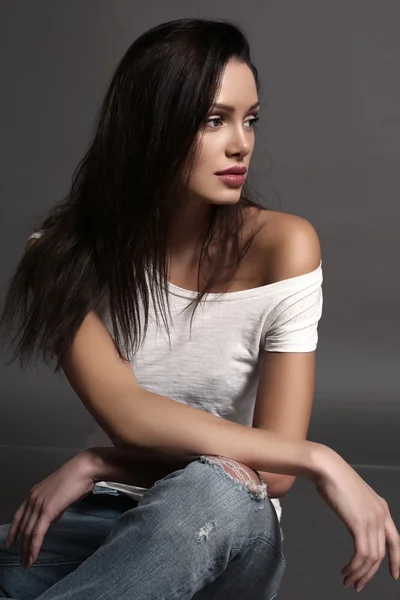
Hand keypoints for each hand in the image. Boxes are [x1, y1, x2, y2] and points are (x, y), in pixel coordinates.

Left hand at [6, 452, 94, 569]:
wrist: (83, 469)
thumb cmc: (76, 479)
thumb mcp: (60, 494)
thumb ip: (53, 506)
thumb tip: (52, 518)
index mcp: (34, 493)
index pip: (19, 516)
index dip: (14, 531)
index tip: (11, 542)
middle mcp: (33, 499)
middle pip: (23, 527)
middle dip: (21, 546)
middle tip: (22, 560)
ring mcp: (39, 505)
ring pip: (28, 533)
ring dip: (26, 550)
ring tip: (27, 563)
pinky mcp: (47, 511)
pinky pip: (37, 533)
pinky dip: (34, 547)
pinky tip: (33, 556)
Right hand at [314, 447, 399, 591]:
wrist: (328, 468)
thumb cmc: (335, 479)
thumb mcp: (355, 497)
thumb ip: (360, 510)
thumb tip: (355, 522)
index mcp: (382, 508)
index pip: (395, 540)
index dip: (396, 560)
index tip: (394, 574)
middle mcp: (381, 515)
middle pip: (380, 554)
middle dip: (369, 574)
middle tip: (357, 584)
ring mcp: (371, 520)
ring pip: (371, 558)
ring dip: (359, 573)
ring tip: (348, 580)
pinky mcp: (359, 524)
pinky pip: (361, 554)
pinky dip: (354, 567)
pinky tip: (346, 570)